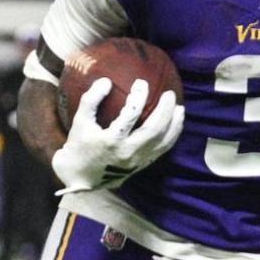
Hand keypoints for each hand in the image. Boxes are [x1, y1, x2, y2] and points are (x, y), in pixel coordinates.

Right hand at [50, 78, 182, 193]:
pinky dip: (172, 136)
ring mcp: (137, 161)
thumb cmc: (79, 146)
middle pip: (155, 130)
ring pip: (163, 142)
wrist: (81, 178)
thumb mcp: (80, 122)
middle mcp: (128, 152)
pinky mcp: (142, 166)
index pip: (130, 115)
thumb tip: (106, 80)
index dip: (138, 97)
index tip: (142, 83)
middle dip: (165, 110)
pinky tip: (175, 125)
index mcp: (112, 140)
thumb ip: (91, 100)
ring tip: (180, 108)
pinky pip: (162, 150)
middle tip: (170, 94)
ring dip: (174, 124)